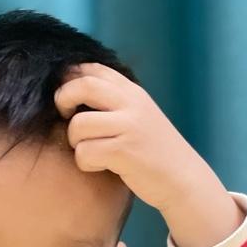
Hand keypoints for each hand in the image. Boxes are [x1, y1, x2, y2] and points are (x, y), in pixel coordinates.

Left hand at [54, 62, 244, 246]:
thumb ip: (113, 101)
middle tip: (64, 117)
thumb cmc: (153, 151)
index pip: (93, 68)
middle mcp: (132, 103)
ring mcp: (129, 126)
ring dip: (75, 141)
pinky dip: (85, 162)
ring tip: (90, 150)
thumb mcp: (137, 116)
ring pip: (78, 125)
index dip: (70, 78)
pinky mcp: (124, 151)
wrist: (183, 179)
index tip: (66, 98)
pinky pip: (84, 152)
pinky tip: (100, 165)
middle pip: (82, 85)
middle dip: (63, 99)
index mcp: (132, 92)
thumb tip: (72, 88)